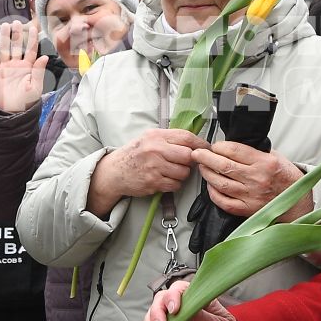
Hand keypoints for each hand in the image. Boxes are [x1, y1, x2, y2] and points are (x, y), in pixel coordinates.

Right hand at [0, 20, 48, 113]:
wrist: (10, 112)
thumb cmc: (25, 102)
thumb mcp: (35, 87)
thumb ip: (38, 71)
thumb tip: (45, 57)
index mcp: (28, 68)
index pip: (31, 50)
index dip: (32, 39)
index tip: (34, 28)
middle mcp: (16, 65)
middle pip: (16, 46)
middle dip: (17, 34)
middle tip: (17, 22)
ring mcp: (4, 67)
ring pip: (4, 49)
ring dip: (4, 37)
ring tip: (4, 25)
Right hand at [93, 127, 208, 205]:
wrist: (115, 172)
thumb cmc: (134, 154)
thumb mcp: (149, 138)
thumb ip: (169, 138)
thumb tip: (194, 142)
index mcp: (156, 135)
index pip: (186, 137)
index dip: (200, 143)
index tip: (206, 148)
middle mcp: (155, 149)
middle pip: (187, 155)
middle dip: (190, 161)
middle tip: (186, 163)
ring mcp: (154, 166)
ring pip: (183, 172)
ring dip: (182, 174)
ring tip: (172, 171)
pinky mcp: (153, 182)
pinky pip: (175, 185)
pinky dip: (174, 184)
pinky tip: (166, 179)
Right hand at [131, 280, 249, 320]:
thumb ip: (201, 318)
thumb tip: (186, 311)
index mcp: (198, 298)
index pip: (180, 289)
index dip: (173, 297)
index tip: (173, 310)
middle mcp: (183, 305)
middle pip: (162, 299)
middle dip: (157, 312)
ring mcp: (175, 318)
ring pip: (155, 313)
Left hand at [192, 142, 307, 218]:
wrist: (299, 203)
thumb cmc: (287, 178)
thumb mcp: (276, 156)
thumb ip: (255, 151)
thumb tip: (232, 146)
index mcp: (265, 162)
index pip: (234, 150)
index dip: (219, 146)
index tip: (214, 145)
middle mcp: (257, 179)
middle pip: (224, 165)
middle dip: (205, 157)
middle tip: (197, 154)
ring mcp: (251, 195)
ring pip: (221, 183)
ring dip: (207, 174)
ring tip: (202, 167)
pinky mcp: (247, 209)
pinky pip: (224, 202)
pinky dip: (214, 193)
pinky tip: (211, 186)